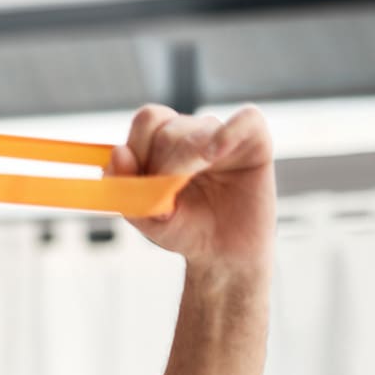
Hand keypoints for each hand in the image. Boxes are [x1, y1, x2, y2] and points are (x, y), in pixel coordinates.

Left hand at [106, 104, 274, 270]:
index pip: (147, 120)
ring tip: (194, 190)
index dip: (139, 147)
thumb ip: (126, 187)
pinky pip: (247, 119)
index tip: (143, 180)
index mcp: (162, 142)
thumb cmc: (186, 231)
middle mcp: (193, 131)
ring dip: (188, 162)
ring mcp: (224, 134)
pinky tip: (214, 154)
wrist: (223, 255)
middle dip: (162, 165)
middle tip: (170, 195)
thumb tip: (118, 151)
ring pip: (199, 129)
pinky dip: (230, 132)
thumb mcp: (147, 217)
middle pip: (168, 128)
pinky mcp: (255, 142)